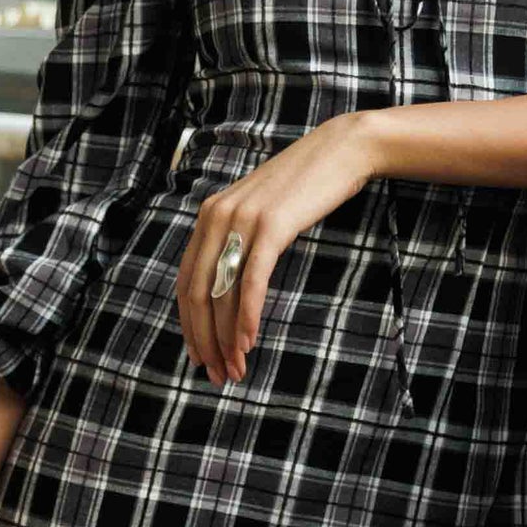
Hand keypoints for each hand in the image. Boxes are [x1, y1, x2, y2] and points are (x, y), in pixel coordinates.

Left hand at [177, 113, 374, 385]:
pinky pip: (251, 281)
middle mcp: (216, 217)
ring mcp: (241, 220)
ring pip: (221, 292)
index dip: (190, 326)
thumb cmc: (305, 186)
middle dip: (204, 341)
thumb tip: (230, 287)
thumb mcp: (261, 212)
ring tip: (234, 369)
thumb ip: (239, 240)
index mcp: (208, 216)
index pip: (186, 282)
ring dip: (226, 338)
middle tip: (216, 375)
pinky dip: (246, 316)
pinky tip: (248, 341)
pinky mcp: (270, 225)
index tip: (200, 356)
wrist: (340, 151)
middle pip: (197, 294)